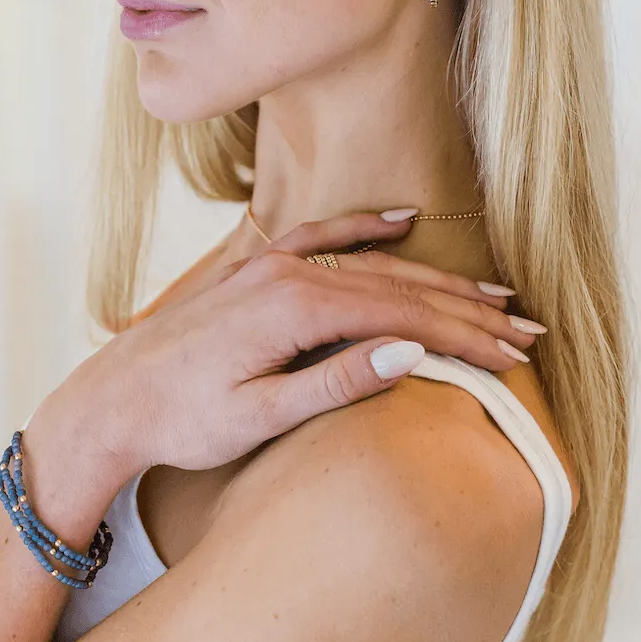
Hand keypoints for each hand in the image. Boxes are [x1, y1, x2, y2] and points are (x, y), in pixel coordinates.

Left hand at [58, 212, 542, 473]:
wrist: (113, 399)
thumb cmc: (181, 419)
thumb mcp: (259, 414)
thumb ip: (336, 381)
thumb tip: (410, 352)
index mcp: (294, 308)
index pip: (403, 316)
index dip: (464, 337)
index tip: (514, 356)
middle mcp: (286, 273)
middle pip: (398, 286)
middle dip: (468, 310)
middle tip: (527, 329)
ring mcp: (268, 265)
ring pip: (371, 264)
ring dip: (434, 277)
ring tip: (491, 293)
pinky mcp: (254, 269)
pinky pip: (321, 237)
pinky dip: (366, 229)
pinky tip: (399, 222)